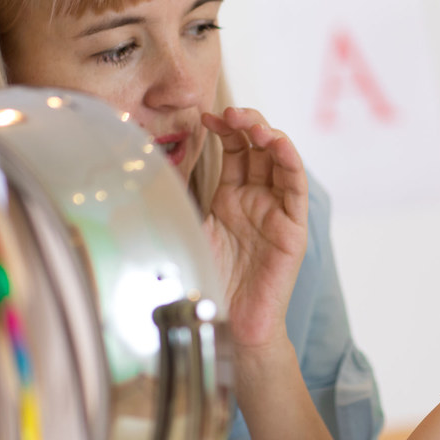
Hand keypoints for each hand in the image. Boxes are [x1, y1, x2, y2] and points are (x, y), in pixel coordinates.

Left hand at [201, 107, 308, 350]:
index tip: (204, 116)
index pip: (235, 151)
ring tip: (252, 123)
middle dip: (246, 124)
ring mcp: (276, 212)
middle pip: (259, 149)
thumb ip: (177, 201)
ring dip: (270, 135)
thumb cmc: (205, 285)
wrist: (224, 327)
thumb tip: (142, 170)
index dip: (224, 129)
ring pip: (281, 161)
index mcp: (231, 198)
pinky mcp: (293, 230)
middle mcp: (256, 200)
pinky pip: (296, 189)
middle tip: (228, 112)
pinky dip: (290, 161)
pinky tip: (277, 143)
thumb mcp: (184, 231)